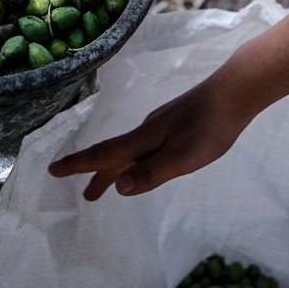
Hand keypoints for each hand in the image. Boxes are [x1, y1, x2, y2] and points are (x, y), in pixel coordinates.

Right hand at [47, 75, 255, 199]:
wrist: (235, 91)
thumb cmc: (210, 126)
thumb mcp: (182, 157)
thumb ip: (151, 172)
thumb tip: (117, 187)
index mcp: (144, 140)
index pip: (104, 155)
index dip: (79, 165)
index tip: (53, 170)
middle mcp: (147, 130)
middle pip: (115, 155)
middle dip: (97, 174)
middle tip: (84, 195)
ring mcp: (161, 124)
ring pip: (131, 149)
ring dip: (117, 166)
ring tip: (112, 182)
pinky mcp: (176, 122)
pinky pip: (145, 144)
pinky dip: (135, 156)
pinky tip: (147, 158)